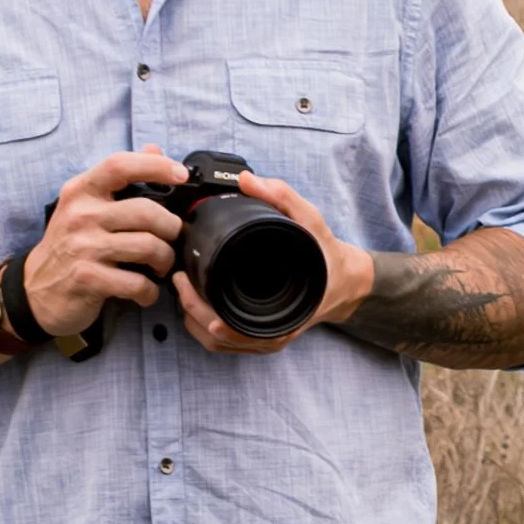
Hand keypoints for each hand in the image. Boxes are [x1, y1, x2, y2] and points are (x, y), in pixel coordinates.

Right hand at [21, 149, 188, 336]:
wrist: (36, 291)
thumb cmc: (69, 246)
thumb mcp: (86, 206)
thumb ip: (119, 178)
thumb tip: (154, 150)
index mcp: (81, 191)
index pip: (120, 165)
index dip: (155, 166)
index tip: (181, 175)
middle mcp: (80, 215)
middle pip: (146, 211)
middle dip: (171, 227)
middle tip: (172, 238)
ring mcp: (82, 247)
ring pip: (148, 247)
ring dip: (165, 260)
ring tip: (161, 266)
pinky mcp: (87, 278)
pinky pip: (137, 283)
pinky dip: (149, 291)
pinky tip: (145, 291)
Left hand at [173, 170, 375, 358]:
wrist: (344, 281)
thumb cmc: (325, 254)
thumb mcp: (310, 220)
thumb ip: (281, 197)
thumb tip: (247, 179)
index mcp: (285, 313)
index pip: (234, 326)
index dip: (203, 309)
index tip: (187, 284)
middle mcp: (274, 332)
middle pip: (218, 336)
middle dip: (191, 311)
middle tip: (178, 281)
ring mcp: (266, 339)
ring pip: (218, 344)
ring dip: (194, 322)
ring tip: (182, 291)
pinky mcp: (261, 338)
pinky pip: (225, 344)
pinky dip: (204, 328)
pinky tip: (194, 306)